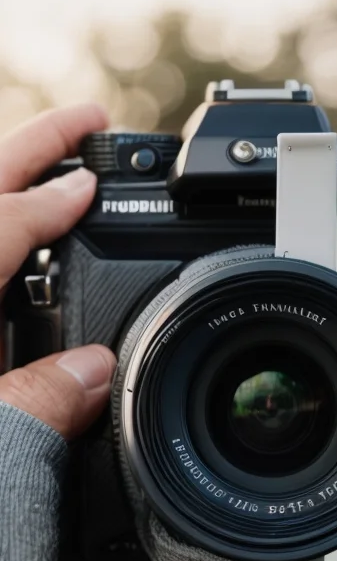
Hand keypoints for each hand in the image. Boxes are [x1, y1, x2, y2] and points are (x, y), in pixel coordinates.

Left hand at [0, 106, 117, 560]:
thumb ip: (24, 414)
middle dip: (23, 173)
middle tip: (82, 130)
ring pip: (7, 295)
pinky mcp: (18, 430)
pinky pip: (49, 358)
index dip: (30, 203)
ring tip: (86, 189)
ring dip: (43, 235)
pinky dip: (77, 318)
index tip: (88, 177)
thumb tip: (84, 367)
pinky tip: (104, 299)